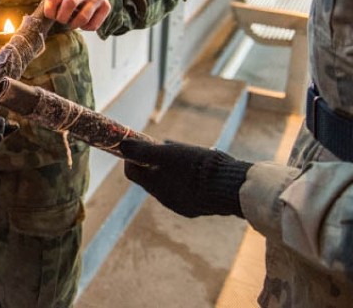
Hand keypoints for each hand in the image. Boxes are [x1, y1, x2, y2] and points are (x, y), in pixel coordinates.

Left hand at [43, 0, 110, 30]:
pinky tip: (84, 22)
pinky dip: (86, 28)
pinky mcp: (106, 7)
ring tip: (73, 22)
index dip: (49, 11)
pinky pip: (93, 25)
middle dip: (62, 18)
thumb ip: (53, 2)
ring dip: (74, 25)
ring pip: (83, 18)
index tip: (51, 16)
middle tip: (62, 20)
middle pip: (69, 3)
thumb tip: (43, 18)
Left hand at [120, 138, 251, 217]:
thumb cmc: (198, 168)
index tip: (138, 144)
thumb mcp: (169, 153)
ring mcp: (182, 205)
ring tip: (181, 154)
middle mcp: (166, 199)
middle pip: (149, 178)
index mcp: (155, 187)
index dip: (131, 157)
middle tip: (161, 147)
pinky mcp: (196, 207)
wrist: (231, 188)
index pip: (132, 172)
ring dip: (168, 169)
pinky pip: (182, 190)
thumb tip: (122, 145)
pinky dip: (182, 178)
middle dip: (151, 162)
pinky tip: (195, 167)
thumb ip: (144, 150)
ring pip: (167, 184)